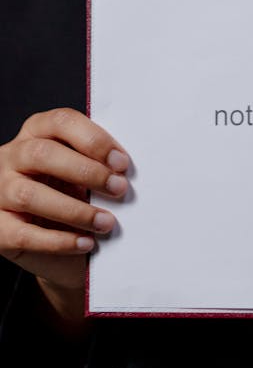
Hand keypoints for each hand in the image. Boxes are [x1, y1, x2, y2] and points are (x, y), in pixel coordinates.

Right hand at [0, 108, 128, 324]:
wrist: (60, 246)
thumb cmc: (77, 198)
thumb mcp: (87, 175)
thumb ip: (100, 165)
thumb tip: (126, 171)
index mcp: (36, 134)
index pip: (60, 122)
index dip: (93, 139)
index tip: (121, 163)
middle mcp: (11, 157)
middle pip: (42, 154)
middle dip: (87, 171)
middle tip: (119, 189)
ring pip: (29, 195)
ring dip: (75, 210)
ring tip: (107, 223)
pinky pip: (25, 233)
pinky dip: (60, 241)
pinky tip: (86, 243)